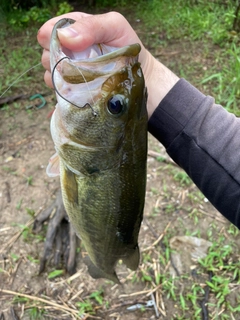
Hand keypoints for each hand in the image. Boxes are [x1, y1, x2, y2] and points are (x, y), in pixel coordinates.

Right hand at [37, 11, 178, 117]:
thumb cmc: (128, 49)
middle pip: (46, 55)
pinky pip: (57, 92)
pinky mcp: (72, 90)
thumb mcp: (115, 27)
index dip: (52, 39)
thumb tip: (63, 36)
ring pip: (50, 74)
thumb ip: (91, 26)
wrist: (137, 78)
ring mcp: (69, 71)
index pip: (47, 32)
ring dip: (61, 78)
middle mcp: (68, 51)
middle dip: (59, 60)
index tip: (68, 48)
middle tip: (80, 65)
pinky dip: (65, 93)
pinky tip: (79, 91)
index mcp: (74, 30)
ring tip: (83, 79)